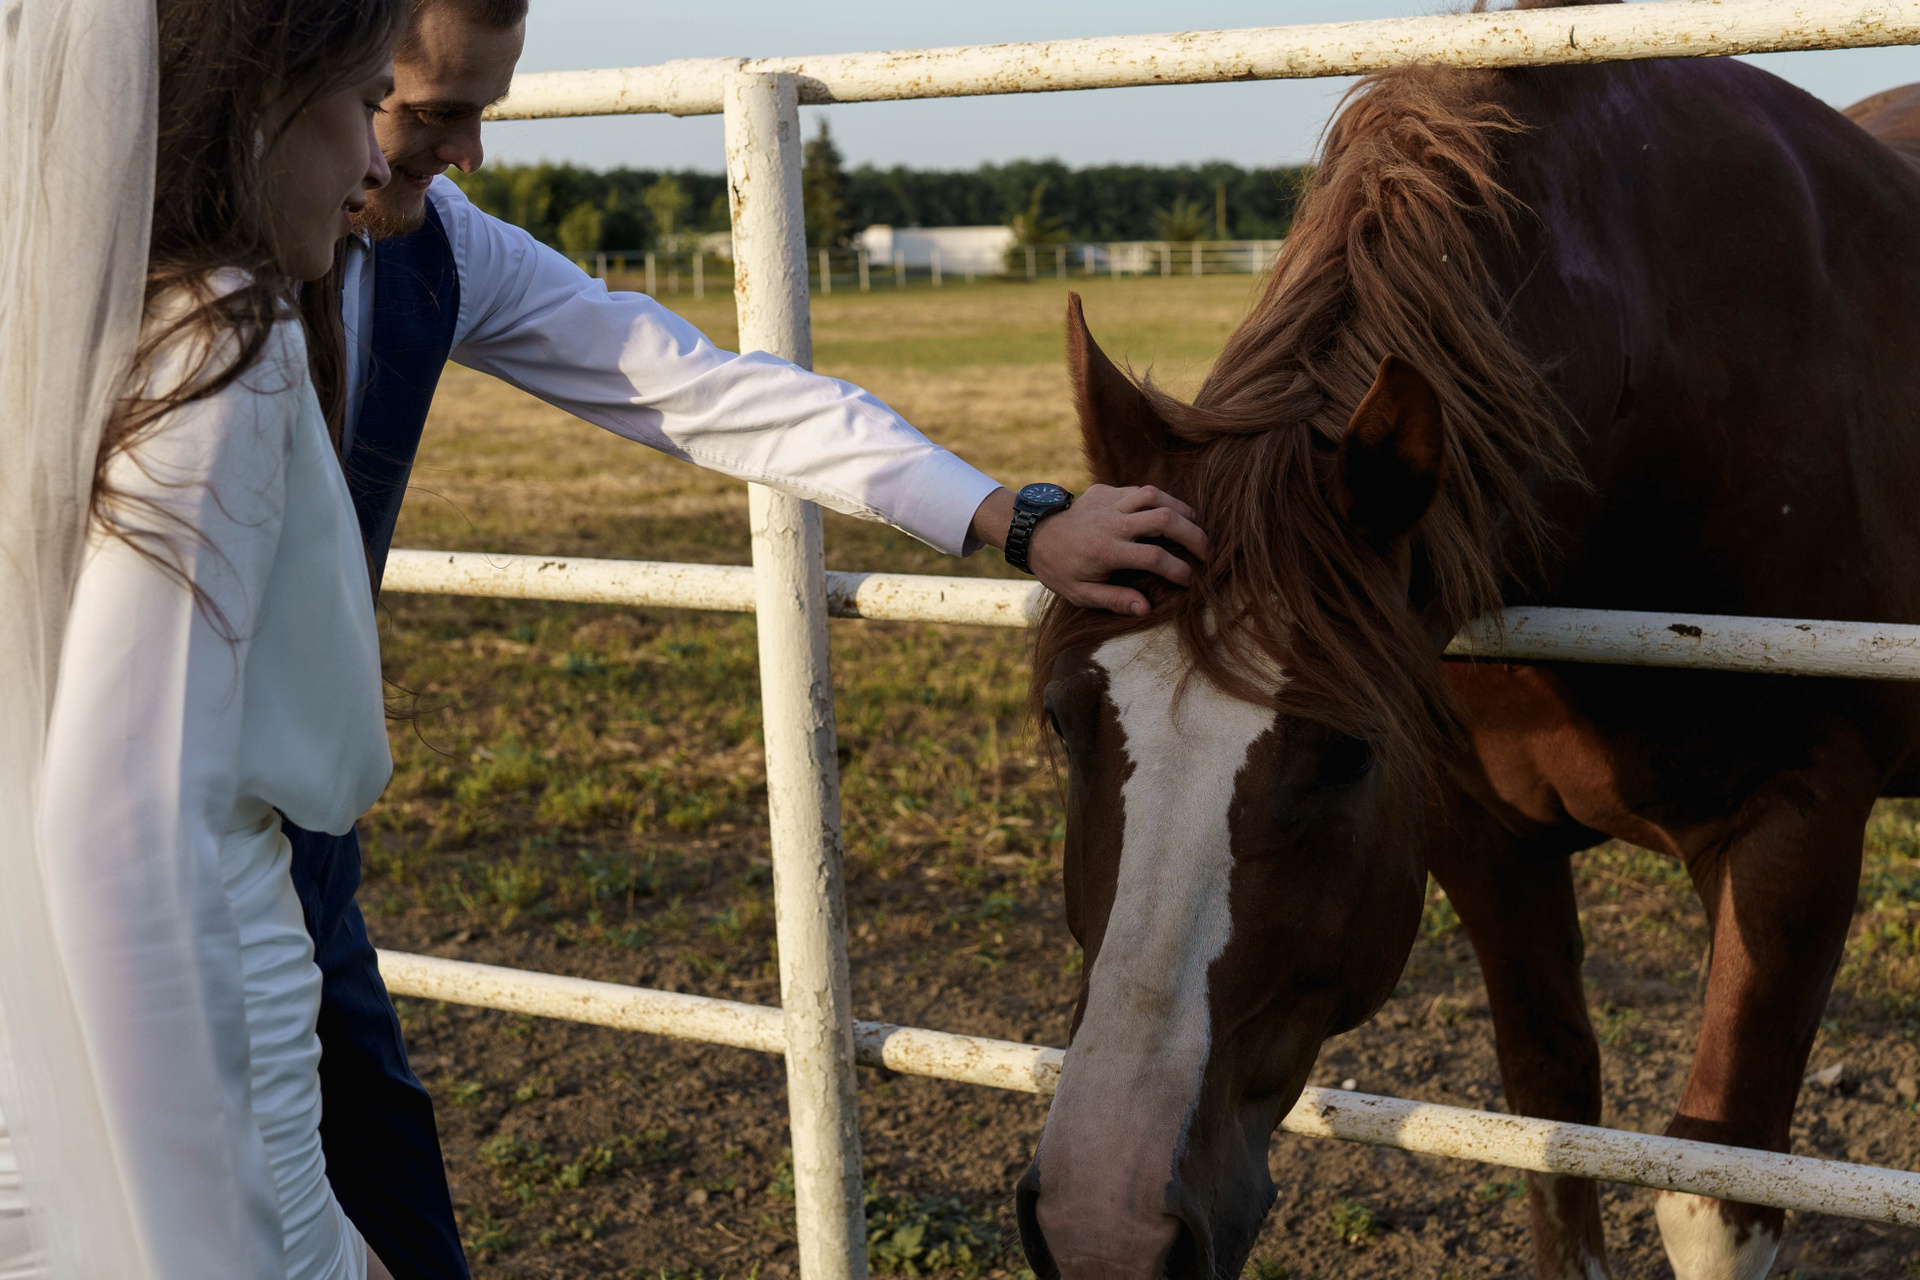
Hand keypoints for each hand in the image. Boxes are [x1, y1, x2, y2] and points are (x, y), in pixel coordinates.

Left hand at [969, 484, 1210, 615]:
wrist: (1034, 534)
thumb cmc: (1060, 569)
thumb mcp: (1081, 594)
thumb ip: (1114, 600)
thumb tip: (1145, 608)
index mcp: (1107, 551)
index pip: (1155, 557)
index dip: (1179, 569)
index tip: (1191, 580)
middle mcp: (1111, 523)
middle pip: (1163, 519)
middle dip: (1193, 535)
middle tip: (1208, 551)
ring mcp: (1108, 503)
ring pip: (1155, 495)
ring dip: (1181, 509)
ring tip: (1195, 526)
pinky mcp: (1105, 490)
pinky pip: (1140, 490)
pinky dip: (1159, 500)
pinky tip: (1168, 514)